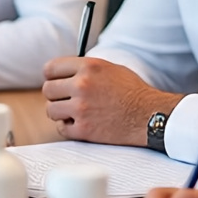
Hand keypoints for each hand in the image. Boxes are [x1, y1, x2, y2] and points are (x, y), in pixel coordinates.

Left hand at [41, 56, 183, 143]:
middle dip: (56, 95)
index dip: (52, 76)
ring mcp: (81, 108)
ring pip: (51, 110)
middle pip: (47, 89)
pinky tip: (80, 124)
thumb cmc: (133, 92)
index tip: (55, 81)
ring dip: (60, 112)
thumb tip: (62, 72)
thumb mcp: (110, 68)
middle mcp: (82, 85)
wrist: (150, 116)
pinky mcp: (84, 130)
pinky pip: (61, 129)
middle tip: (67, 99)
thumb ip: (85, 68)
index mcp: (88, 67)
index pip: (50, 68)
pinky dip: (69, 128)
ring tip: (75, 112)